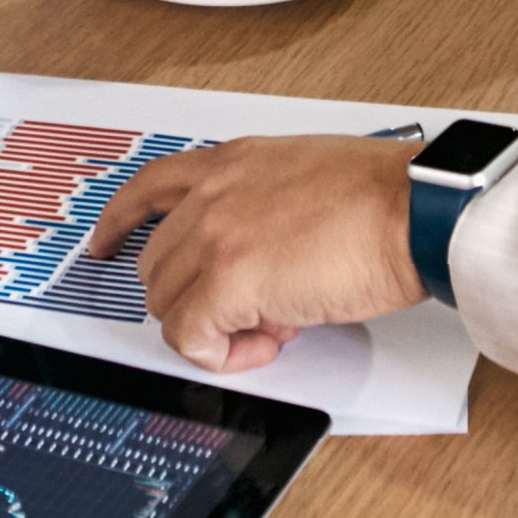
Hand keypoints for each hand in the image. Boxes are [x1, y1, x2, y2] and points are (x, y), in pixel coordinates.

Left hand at [87, 135, 423, 373]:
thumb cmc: (384, 199)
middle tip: (257, 307)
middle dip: (196, 296)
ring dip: (214, 326)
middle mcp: (212, 192)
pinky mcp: (226, 282)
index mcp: (232, 162)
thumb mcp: (304, 180)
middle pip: (155, 264)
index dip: (118, 224)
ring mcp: (214, 235)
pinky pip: (192, 339)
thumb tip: (258, 265)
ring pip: (167, 305)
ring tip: (275, 321)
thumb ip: (261, 211)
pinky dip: (225, 355)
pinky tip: (268, 342)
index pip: (148, 187)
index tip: (103, 245)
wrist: (414, 211)